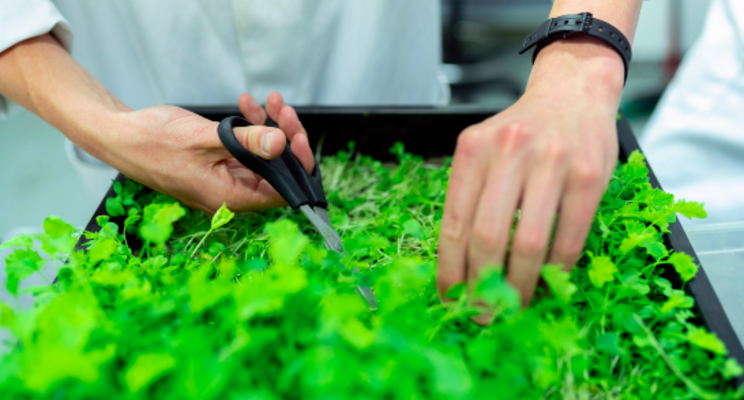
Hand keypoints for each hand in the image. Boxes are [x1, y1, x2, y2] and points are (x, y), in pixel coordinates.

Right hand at [103, 92, 313, 212]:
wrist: (119, 135)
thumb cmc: (153, 141)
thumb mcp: (206, 137)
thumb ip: (247, 142)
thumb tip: (281, 144)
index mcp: (230, 197)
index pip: (282, 191)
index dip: (297, 165)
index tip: (297, 136)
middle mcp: (230, 194)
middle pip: (276, 172)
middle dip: (284, 137)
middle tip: (282, 109)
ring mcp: (224, 180)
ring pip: (262, 158)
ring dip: (268, 128)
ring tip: (268, 101)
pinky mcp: (218, 166)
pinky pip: (245, 150)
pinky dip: (250, 129)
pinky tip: (247, 105)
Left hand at [436, 39, 624, 317]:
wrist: (573, 91)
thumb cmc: (522, 132)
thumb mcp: (484, 150)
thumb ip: (472, 197)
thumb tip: (461, 266)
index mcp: (473, 149)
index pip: (454, 223)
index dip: (450, 269)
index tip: (450, 297)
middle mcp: (509, 152)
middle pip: (488, 237)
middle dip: (482, 285)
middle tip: (482, 312)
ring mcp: (552, 162)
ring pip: (530, 243)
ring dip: (519, 285)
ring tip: (512, 306)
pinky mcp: (589, 175)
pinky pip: (569, 237)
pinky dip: (555, 269)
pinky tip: (546, 282)